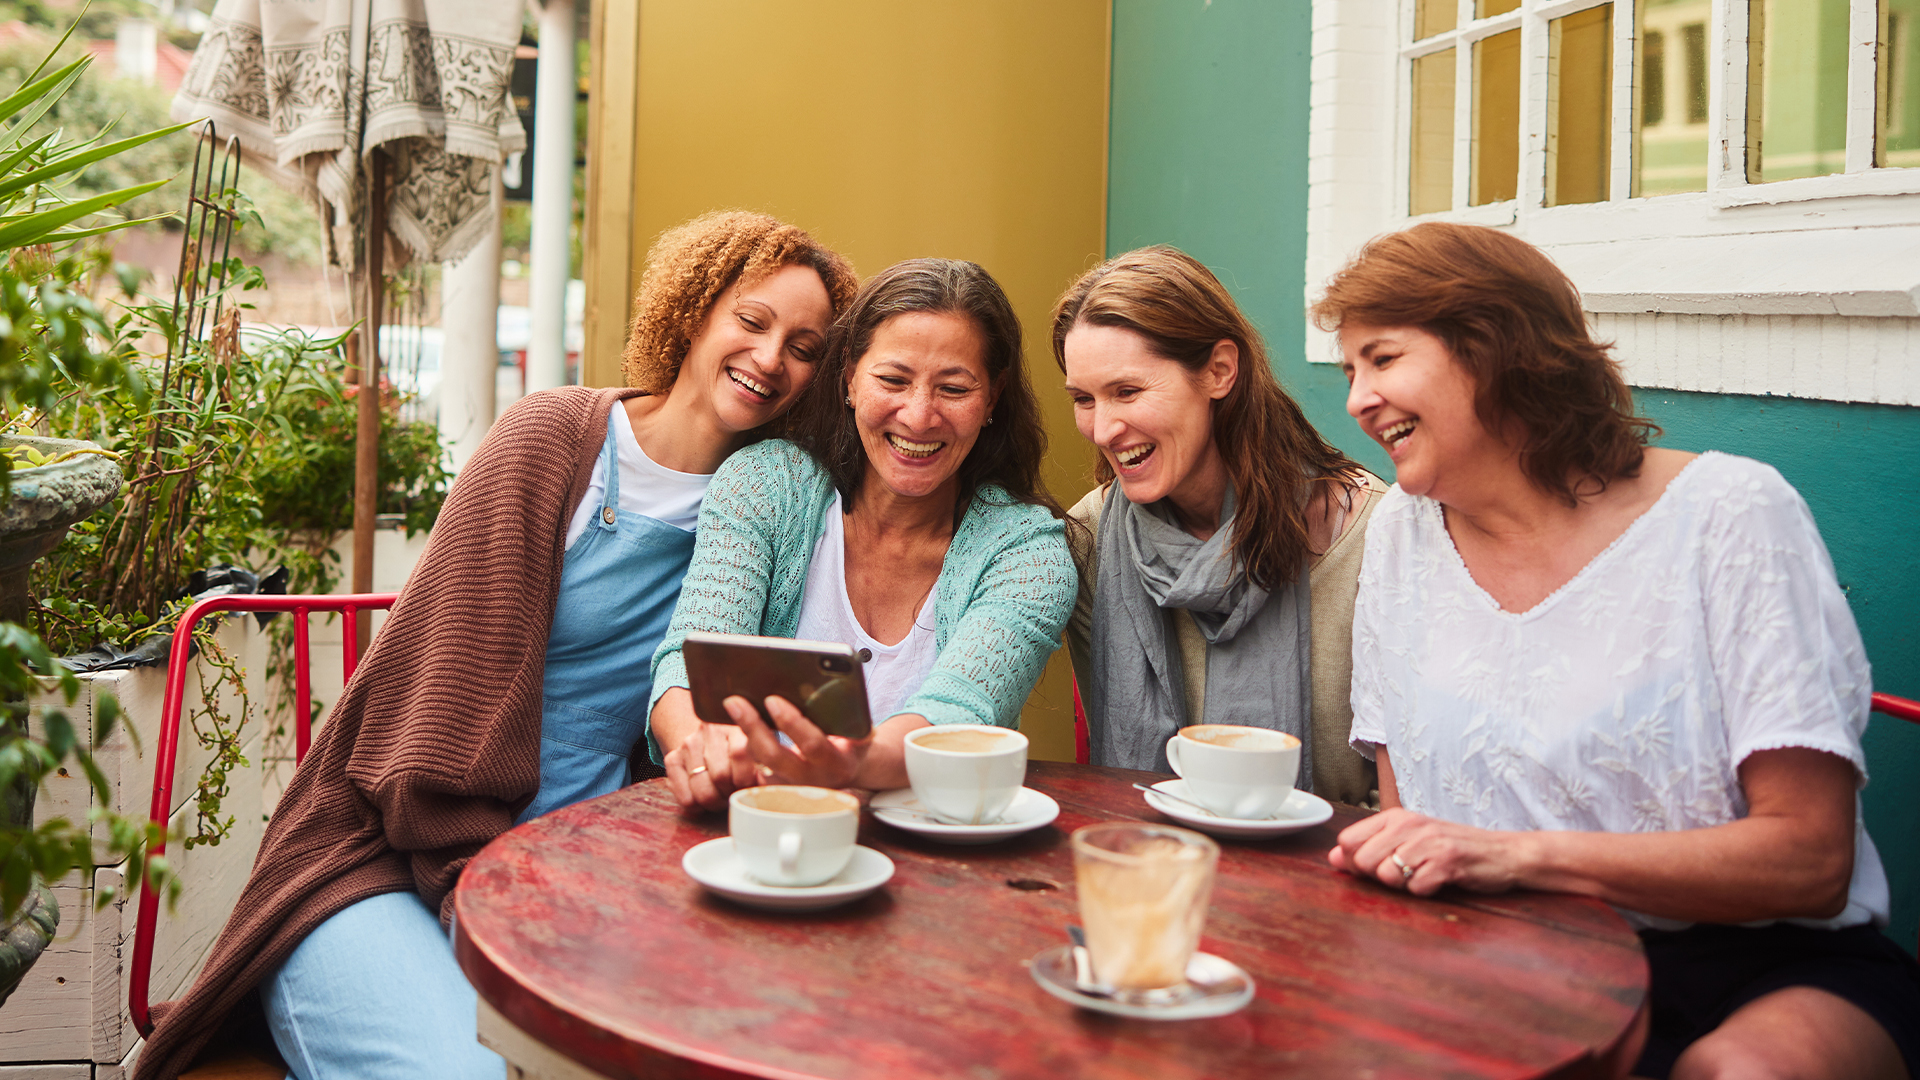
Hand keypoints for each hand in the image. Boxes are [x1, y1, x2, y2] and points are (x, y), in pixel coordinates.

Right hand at [664, 721, 754, 811]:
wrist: (706, 739)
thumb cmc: (738, 754)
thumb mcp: (756, 753)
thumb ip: (764, 767)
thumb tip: (763, 783)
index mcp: (735, 725)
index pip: (740, 753)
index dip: (746, 778)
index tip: (749, 786)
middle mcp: (709, 731)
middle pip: (720, 776)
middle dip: (731, 793)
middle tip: (733, 793)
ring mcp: (688, 744)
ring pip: (703, 791)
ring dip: (715, 803)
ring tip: (721, 796)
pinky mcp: (672, 759)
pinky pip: (685, 798)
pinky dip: (697, 807)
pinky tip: (703, 798)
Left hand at [727, 694, 872, 789]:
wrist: (853, 768)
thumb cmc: (853, 739)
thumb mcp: (859, 727)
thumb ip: (846, 715)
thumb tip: (821, 685)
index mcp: (838, 761)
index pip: (812, 744)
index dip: (791, 723)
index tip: (772, 700)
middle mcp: (814, 778)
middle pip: (775, 757)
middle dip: (753, 726)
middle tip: (735, 702)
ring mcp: (794, 787)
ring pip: (760, 762)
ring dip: (746, 733)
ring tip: (733, 705)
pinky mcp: (779, 788)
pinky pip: (756, 766)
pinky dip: (747, 743)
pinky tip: (738, 720)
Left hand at [1327, 808, 1527, 895]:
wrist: (1503, 853)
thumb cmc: (1452, 849)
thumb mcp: (1409, 841)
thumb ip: (1370, 847)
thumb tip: (1332, 857)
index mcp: (1395, 817)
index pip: (1347, 840)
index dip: (1353, 861)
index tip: (1376, 866)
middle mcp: (1409, 824)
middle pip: (1362, 861)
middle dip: (1379, 876)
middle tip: (1407, 872)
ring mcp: (1429, 842)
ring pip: (1387, 875)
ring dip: (1403, 885)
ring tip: (1424, 875)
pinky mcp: (1447, 862)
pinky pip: (1416, 888)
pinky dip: (1425, 892)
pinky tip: (1439, 882)